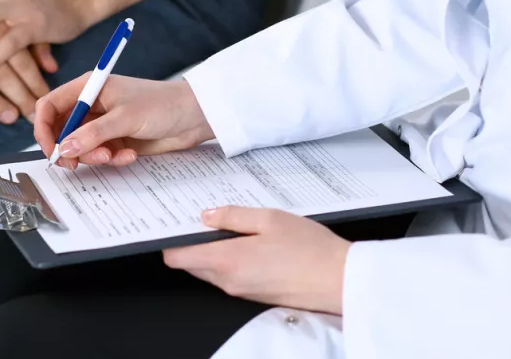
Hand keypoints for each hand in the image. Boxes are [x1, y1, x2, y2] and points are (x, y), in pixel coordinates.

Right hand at [33, 74, 214, 167]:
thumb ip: (92, 134)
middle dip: (68, 149)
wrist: (194, 117)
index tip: (51, 150)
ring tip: (113, 156)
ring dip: (93, 156)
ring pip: (80, 147)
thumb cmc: (162, 104)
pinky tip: (129, 156)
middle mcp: (92, 105)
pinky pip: (100, 155)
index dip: (43, 128)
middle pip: (61, 130)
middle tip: (76, 164)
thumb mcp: (125, 118)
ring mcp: (103, 124)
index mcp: (88, 88)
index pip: (49, 105)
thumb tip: (63, 148)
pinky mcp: (116, 140)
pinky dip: (111, 159)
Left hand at [164, 206, 349, 314]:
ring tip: (232, 226)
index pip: (177, 258)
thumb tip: (208, 215)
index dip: (170, 240)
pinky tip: (251, 243)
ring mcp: (242, 291)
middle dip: (192, 243)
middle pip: (192, 264)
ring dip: (213, 251)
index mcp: (228, 261)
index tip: (172, 223)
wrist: (339, 280)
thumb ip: (233, 216)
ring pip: (211, 271)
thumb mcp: (270, 218)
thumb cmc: (310, 249)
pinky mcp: (254, 294)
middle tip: (203, 217)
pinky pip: (230, 277)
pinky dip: (230, 260)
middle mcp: (230, 281)